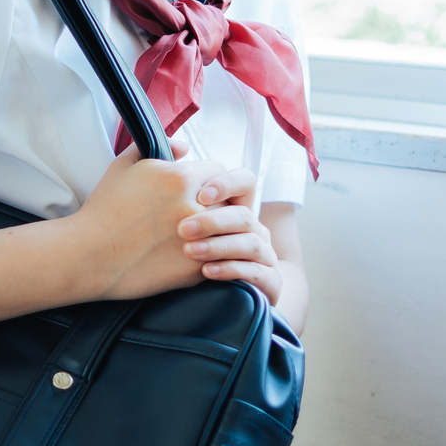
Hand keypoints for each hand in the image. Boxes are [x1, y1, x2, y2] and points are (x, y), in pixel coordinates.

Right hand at [72, 136, 228, 301]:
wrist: (88, 254)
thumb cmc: (104, 209)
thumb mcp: (124, 166)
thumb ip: (157, 147)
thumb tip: (186, 146)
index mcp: (180, 177)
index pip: (218, 171)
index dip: (210, 181)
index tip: (202, 191)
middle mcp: (194, 206)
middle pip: (228, 200)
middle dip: (218, 206)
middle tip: (204, 214)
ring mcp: (199, 239)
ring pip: (228, 231)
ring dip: (219, 233)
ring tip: (205, 237)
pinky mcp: (195, 268)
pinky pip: (220, 259)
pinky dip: (213, 257)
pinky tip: (197, 257)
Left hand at [177, 169, 283, 304]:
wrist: (211, 298)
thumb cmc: (183, 253)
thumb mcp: (178, 216)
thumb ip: (176, 180)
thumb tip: (180, 147)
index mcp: (236, 207)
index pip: (244, 181)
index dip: (226, 183)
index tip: (200, 194)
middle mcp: (254, 228)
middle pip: (244, 214)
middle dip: (213, 220)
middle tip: (181, 228)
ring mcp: (264, 255)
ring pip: (252, 242)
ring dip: (219, 246)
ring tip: (189, 251)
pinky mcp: (269, 283)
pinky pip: (257, 273)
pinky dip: (231, 269)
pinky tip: (206, 272)